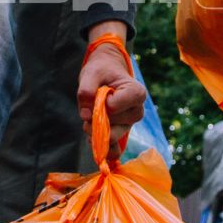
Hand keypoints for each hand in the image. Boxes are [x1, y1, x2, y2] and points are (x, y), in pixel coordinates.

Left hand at [76, 31, 145, 157]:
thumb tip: (85, 116)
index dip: (100, 102)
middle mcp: (137, 111)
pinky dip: (101, 147)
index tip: (100, 92)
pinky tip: (91, 137)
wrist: (106, 74)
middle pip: (111, 124)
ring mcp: (129, 124)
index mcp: (136, 93)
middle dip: (94, 117)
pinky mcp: (121, 133)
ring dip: (94, 129)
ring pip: (110, 138)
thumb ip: (86, 90)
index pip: (113, 107)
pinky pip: (114, 150)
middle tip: (90, 105)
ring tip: (90, 115)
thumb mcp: (91, 74)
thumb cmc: (101, 71)